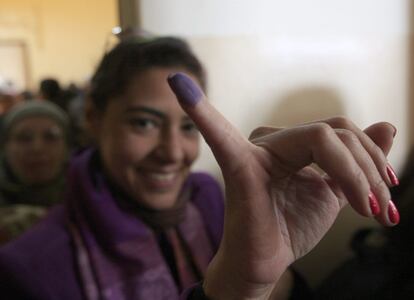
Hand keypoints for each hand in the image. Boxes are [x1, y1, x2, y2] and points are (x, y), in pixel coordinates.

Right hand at [168, 73, 397, 298]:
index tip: (385, 196)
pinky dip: (200, 111)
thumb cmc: (290, 228)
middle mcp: (271, 140)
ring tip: (372, 210)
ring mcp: (253, 149)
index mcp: (291, 145)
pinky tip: (179, 86)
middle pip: (337, 131)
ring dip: (358, 173)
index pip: (339, 133)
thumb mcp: (335, 192)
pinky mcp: (238, 165)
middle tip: (382, 209)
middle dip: (369, 169)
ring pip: (324, 136)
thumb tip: (388, 124)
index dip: (369, 158)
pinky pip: (221, 135)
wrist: (264, 263)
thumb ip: (356, 161)